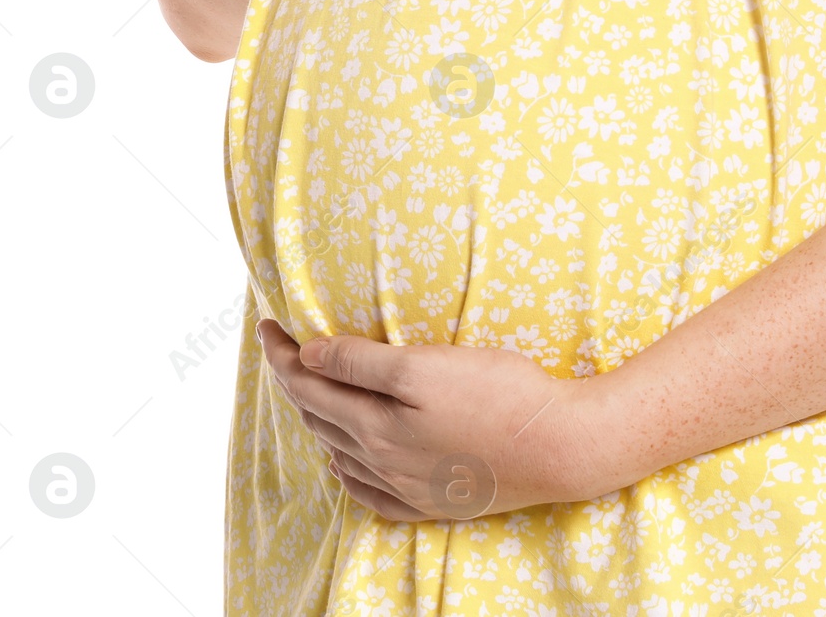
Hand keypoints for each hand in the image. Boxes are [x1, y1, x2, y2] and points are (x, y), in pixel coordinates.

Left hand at [257, 320, 627, 519]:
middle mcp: (382, 460)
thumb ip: (362, 363)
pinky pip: (370, 492)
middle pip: (319, 417)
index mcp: (375, 423)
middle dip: (292, 379)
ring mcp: (408, 486)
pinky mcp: (435, 500)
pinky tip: (345, 459)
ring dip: (317, 418)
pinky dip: (347, 469)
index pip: (308, 384)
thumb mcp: (426, 366)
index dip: (281, 353)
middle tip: (279, 347)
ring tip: (307, 389)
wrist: (559, 446)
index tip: (266, 324)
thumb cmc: (500, 393)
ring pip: (341, 452)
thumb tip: (307, 357)